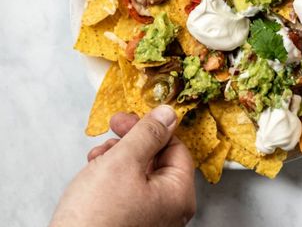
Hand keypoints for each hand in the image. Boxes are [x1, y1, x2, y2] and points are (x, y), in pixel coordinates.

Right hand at [50, 106, 195, 226]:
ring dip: (118, 156)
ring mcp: (150, 218)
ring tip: (98, 157)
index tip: (131, 117)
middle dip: (131, 141)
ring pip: (140, 172)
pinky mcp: (130, 222)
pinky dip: (111, 176)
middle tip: (113, 129)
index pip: (176, 146)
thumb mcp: (123, 162)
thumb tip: (168, 114)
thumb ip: (148, 133)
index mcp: (178, 195)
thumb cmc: (96, 219)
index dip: (153, 127)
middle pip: (157, 158)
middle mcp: (169, 209)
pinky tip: (94, 172)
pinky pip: (128, 190)